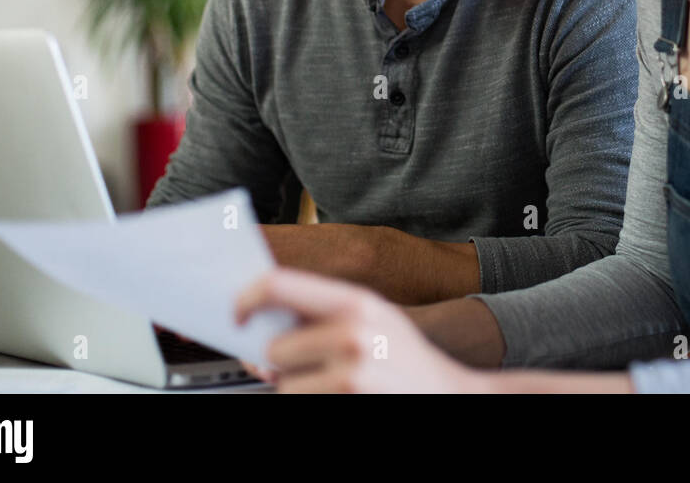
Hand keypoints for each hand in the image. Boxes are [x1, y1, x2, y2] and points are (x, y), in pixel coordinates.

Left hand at [235, 267, 489, 392]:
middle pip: (274, 348)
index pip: (277, 284)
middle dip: (284, 364)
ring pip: (282, 385)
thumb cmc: (406, 362)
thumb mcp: (374, 321)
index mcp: (357, 301)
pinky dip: (312, 404)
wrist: (454, 397)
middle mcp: (354, 333)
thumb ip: (322, 314)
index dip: (245, 298)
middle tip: (316, 368)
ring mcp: (352, 373)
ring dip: (298, 390)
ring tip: (338, 386)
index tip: (235, 316)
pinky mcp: (348, 400)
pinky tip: (344, 397)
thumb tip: (257, 323)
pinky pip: (297, 404)